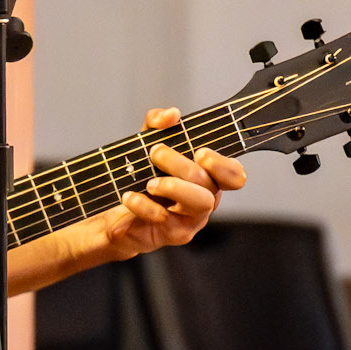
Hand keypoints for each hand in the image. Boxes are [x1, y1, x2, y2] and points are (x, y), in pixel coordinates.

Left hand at [93, 106, 247, 261]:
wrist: (115, 213)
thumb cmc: (139, 177)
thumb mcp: (145, 142)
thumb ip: (157, 123)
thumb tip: (171, 115)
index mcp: (208, 178)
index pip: (235, 175)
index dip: (223, 165)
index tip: (200, 153)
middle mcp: (205, 199)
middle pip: (209, 183)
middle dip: (181, 164)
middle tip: (155, 153)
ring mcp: (192, 219)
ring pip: (199, 203)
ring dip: (173, 186)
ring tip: (149, 181)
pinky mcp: (172, 234)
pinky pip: (166, 219)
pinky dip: (145, 205)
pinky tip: (130, 196)